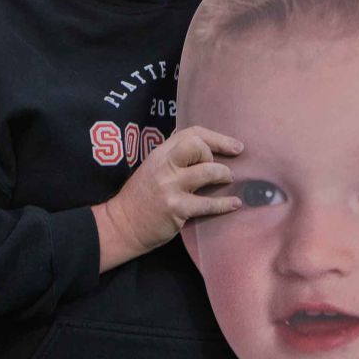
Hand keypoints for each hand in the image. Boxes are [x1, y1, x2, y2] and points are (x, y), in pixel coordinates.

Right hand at [96, 128, 241, 268]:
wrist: (123, 224)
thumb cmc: (142, 197)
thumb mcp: (154, 168)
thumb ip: (176, 159)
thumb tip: (209, 154)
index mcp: (160, 153)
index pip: (192, 133)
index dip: (217, 138)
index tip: (235, 147)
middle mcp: (165, 165)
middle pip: (197, 145)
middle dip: (215, 153)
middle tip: (221, 168)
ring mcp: (170, 186)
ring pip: (207, 172)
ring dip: (223, 175)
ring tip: (228, 180)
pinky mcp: (176, 208)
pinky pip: (208, 204)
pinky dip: (225, 204)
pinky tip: (235, 203)